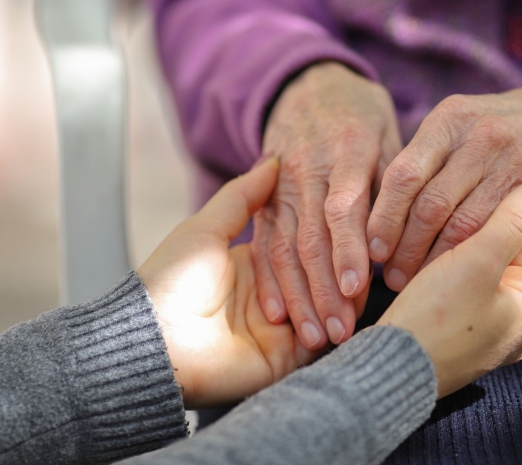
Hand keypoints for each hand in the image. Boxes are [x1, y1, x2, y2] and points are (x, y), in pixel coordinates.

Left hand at [138, 158, 365, 408]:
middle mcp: (271, 299)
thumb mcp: (207, 228)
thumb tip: (273, 161)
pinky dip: (335, 327)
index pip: (301, 248)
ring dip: (343, 300)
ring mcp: (280, 331)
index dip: (325, 238)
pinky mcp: (284, 360)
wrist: (155, 339)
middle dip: (341, 271)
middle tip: (366, 255)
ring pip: (325, 310)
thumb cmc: (172, 279)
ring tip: (362, 285)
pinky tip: (352, 311)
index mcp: (254, 266)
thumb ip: (242, 197)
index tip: (350, 223)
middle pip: (318, 280)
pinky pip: (320, 344)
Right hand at [253, 62, 401, 348]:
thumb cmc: (362, 117)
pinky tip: (277, 314)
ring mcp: (279, 185)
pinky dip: (268, 280)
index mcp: (346, 151)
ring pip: (284, 246)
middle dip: (324, 289)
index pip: (344, 208)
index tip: (358, 290)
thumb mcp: (388, 135)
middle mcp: (307, 170)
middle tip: (340, 333)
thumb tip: (409, 240)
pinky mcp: (262, 198)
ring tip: (313, 337)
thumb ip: (396, 185)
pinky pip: (262, 242)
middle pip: (311, 236)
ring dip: (298, 295)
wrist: (309, 86)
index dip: (349, 250)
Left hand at [367, 85, 521, 290]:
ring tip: (418, 280)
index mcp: (449, 119)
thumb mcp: (461, 128)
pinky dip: (472, 257)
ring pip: (462, 225)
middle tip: (392, 275)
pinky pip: (498, 232)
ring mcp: (514, 160)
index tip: (372, 250)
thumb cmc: (500, 134)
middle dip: (405, 247)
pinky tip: (457, 272)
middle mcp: (480, 135)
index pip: (403, 175)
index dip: (384, 218)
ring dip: (435, 260)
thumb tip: (373, 214)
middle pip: (429, 205)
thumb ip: (424, 161)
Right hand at [377, 175, 521, 396]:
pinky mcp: (455, 346)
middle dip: (466, 244)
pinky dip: (436, 287)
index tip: (457, 211)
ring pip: (471, 280)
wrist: (388, 370)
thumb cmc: (435, 318)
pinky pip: (453, 302)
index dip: (488, 220)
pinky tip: (415, 282)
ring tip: (420, 259)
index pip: (521, 243)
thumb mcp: (478, 259)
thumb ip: (512, 218)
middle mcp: (516, 331)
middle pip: (497, 262)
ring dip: (446, 263)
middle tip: (435, 235)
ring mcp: (485, 342)